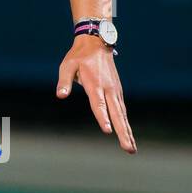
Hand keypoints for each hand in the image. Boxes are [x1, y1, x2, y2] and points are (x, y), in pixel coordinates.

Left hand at [56, 37, 136, 153]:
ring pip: (122, 114)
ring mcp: (115, 91)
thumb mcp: (67, 65)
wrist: (97, 43)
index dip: (103, 117)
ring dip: (127, 132)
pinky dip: (126, 123)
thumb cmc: (79, 57)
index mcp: (95, 84)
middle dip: (122, 132)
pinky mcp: (118, 92)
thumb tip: (60, 96)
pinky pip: (122, 110)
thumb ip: (64, 81)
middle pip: (116, 114)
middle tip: (128, 149)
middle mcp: (108, 89)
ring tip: (131, 148)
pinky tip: (128, 135)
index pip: (98, 104)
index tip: (108, 130)